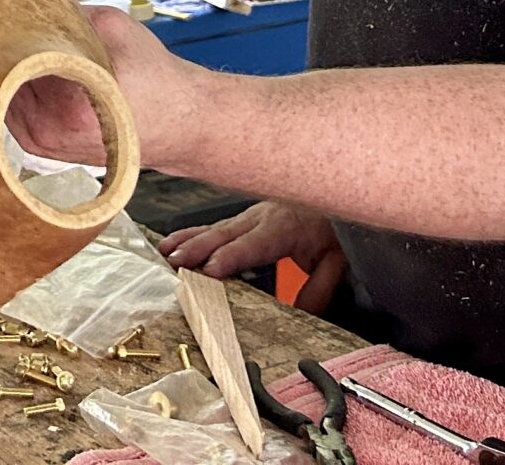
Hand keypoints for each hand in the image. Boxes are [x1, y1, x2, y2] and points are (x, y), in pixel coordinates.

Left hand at [5, 6, 193, 166]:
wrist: (183, 123)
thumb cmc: (158, 81)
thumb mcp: (114, 27)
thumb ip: (67, 11)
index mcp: (67, 108)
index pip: (5, 64)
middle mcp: (49, 134)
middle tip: (0, 24)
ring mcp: (43, 146)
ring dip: (3, 71)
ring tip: (19, 45)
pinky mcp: (43, 148)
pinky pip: (12, 109)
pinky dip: (14, 87)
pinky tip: (31, 69)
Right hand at [161, 201, 346, 313]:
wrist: (335, 193)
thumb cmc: (334, 227)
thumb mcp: (338, 259)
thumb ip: (320, 286)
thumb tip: (300, 312)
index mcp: (284, 227)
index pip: (253, 243)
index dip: (230, 256)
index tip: (210, 268)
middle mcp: (262, 218)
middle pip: (225, 234)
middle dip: (198, 248)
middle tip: (176, 262)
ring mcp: (250, 216)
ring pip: (215, 228)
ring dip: (188, 240)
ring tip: (166, 253)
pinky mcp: (244, 218)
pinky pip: (215, 226)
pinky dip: (191, 233)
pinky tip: (174, 241)